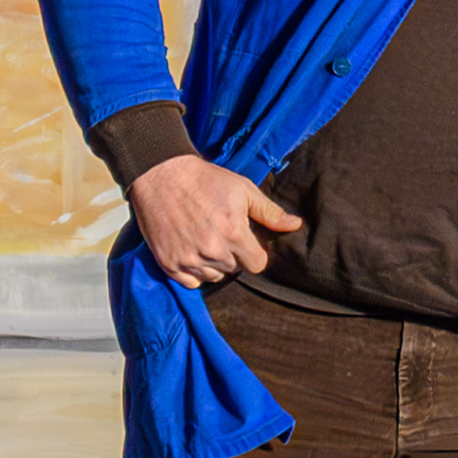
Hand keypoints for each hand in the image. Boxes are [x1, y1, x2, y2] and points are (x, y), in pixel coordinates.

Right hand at [128, 153, 302, 288]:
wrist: (161, 174)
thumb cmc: (206, 180)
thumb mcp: (242, 189)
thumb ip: (269, 212)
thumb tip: (295, 225)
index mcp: (234, 233)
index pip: (257, 264)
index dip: (254, 253)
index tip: (245, 241)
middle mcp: (212, 250)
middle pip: (234, 269)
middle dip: (232, 255)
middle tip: (220, 233)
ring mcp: (188, 258)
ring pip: (213, 277)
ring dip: (213, 264)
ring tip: (204, 239)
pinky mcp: (168, 263)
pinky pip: (191, 282)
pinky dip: (193, 271)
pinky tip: (191, 249)